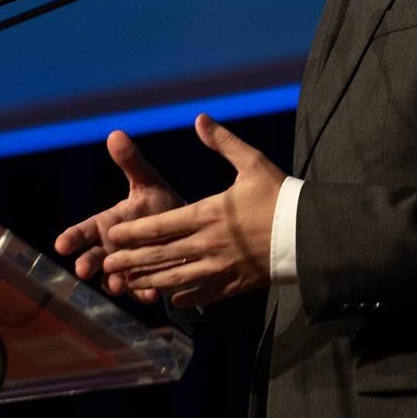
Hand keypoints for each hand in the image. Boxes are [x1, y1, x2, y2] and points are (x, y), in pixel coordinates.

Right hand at [54, 129, 182, 302]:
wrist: (187, 231)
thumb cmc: (160, 205)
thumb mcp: (148, 183)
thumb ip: (131, 162)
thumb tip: (116, 133)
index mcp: (107, 225)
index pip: (83, 232)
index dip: (71, 238)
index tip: (61, 244)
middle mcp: (111, 250)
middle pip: (92, 259)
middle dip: (87, 264)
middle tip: (82, 269)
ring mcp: (126, 269)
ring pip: (113, 280)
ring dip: (114, 283)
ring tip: (119, 284)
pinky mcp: (146, 284)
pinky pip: (142, 292)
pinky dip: (145, 293)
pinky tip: (153, 293)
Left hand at [102, 114, 285, 308]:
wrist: (309, 234)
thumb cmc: (280, 195)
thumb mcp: (252, 163)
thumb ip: (223, 142)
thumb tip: (200, 119)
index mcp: (210, 213)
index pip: (161, 225)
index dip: (134, 232)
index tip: (112, 235)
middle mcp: (210, 243)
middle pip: (162, 254)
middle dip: (131, 259)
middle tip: (107, 262)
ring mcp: (221, 267)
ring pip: (176, 277)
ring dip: (149, 279)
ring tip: (127, 282)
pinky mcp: (234, 283)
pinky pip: (202, 293)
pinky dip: (182, 296)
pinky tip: (169, 298)